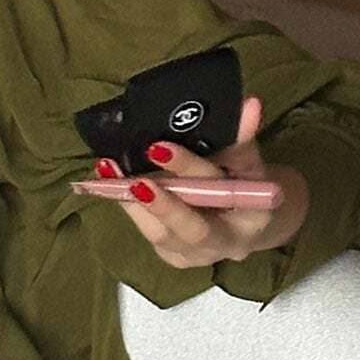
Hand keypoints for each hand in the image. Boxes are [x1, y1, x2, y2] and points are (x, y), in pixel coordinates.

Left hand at [94, 94, 309, 267]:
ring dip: (131, 201)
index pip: (223, 193)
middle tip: (135, 178)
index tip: (160, 147)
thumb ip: (242, 140)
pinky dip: (126, 204)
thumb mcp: (250, 164)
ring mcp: (193, 254)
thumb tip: (249, 105)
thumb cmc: (246, 189)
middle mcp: (222, 245)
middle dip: (162, 203)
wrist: (242, 223)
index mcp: (252, 218)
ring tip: (108, 169)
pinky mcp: (169, 253)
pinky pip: (145, 229)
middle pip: (190, 229)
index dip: (192, 170)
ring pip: (159, 233)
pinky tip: (107, 179)